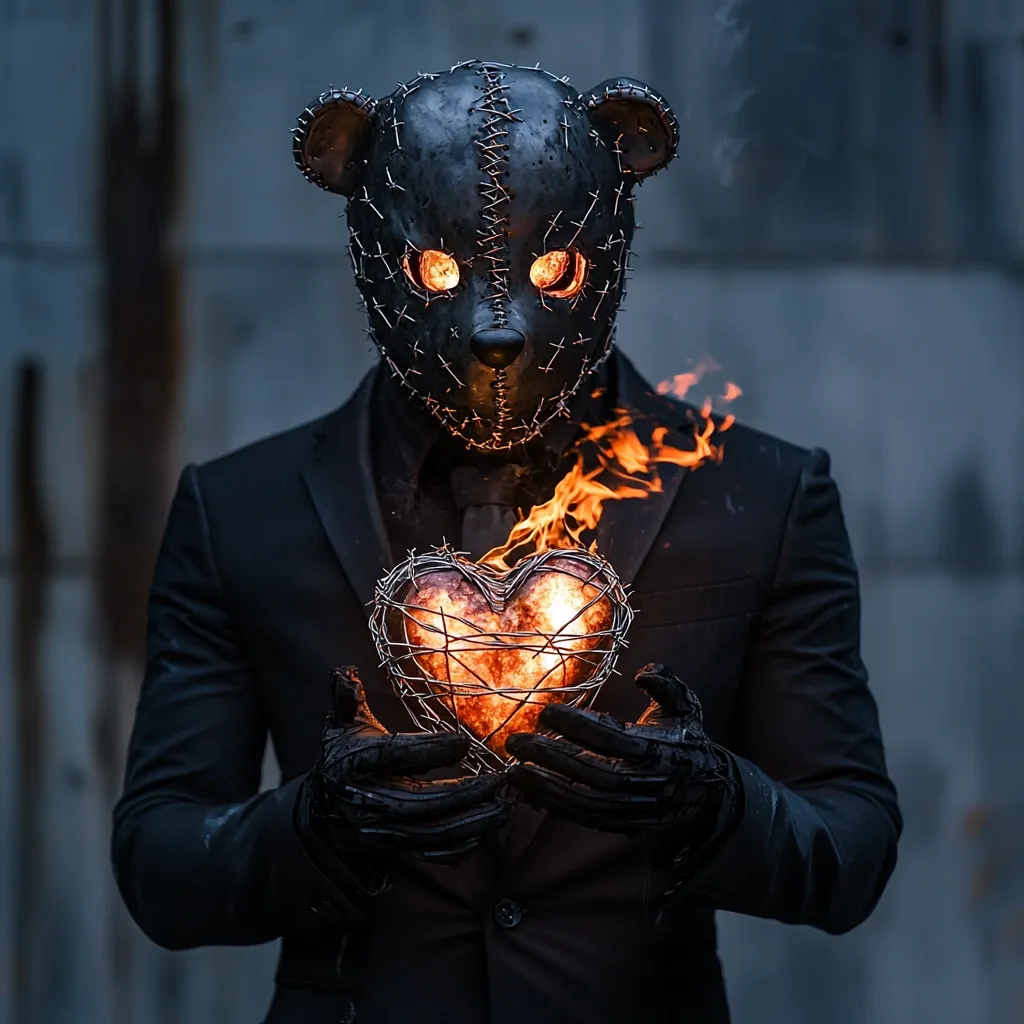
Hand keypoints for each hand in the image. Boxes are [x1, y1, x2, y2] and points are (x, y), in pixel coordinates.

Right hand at [301, 666, 509, 862]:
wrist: (323, 812)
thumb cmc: (344, 758)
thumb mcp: (341, 725)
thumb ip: (346, 697)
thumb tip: (347, 670)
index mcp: (357, 761)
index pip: (394, 754)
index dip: (429, 749)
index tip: (464, 741)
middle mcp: (369, 798)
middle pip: (417, 802)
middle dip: (462, 794)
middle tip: (498, 780)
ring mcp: (382, 829)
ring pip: (429, 833)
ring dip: (470, 823)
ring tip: (504, 807)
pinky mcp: (394, 848)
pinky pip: (428, 854)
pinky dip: (458, 848)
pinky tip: (486, 832)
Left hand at [506, 664, 739, 860]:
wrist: (706, 797)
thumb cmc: (687, 743)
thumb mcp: (686, 709)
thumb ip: (667, 685)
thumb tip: (643, 671)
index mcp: (657, 750)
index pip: (612, 738)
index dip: (579, 725)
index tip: (546, 711)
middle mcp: (642, 783)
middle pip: (591, 772)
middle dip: (551, 757)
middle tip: (516, 742)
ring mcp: (631, 808)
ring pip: (583, 800)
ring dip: (545, 786)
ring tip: (513, 770)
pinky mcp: (621, 824)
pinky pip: (583, 817)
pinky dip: (555, 806)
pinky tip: (529, 791)